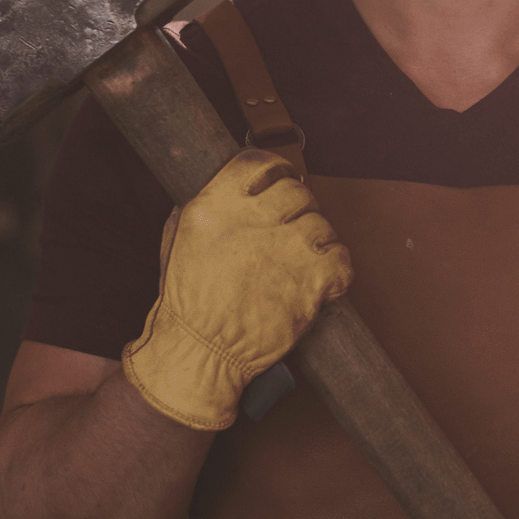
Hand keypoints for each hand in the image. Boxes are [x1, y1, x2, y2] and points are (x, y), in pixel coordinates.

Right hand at [122, 149, 351, 429]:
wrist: (200, 355)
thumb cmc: (186, 306)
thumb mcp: (176, 243)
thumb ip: (198, 211)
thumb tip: (223, 190)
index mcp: (214, 207)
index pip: (259, 163)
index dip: (278, 170)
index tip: (285, 180)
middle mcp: (251, 222)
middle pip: (297, 192)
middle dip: (300, 209)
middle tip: (294, 231)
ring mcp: (284, 251)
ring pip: (322, 225)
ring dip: (318, 242)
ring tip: (302, 263)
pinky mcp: (311, 282)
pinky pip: (342, 258)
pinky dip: (338, 269)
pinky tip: (323, 280)